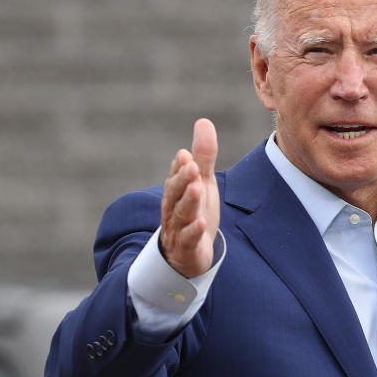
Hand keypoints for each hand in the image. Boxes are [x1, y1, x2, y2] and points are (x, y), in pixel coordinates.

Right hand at [160, 118, 219, 277]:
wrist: (188, 255)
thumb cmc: (194, 212)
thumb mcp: (203, 183)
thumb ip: (203, 156)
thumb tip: (204, 121)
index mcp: (176, 191)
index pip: (176, 176)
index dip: (181, 167)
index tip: (187, 155)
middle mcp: (173, 208)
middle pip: (175, 193)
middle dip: (182, 179)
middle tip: (192, 166)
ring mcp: (178, 229)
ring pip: (181, 214)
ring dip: (188, 201)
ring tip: (197, 188)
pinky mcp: (187, 248)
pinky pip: (188, 239)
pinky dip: (193, 231)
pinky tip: (201, 222)